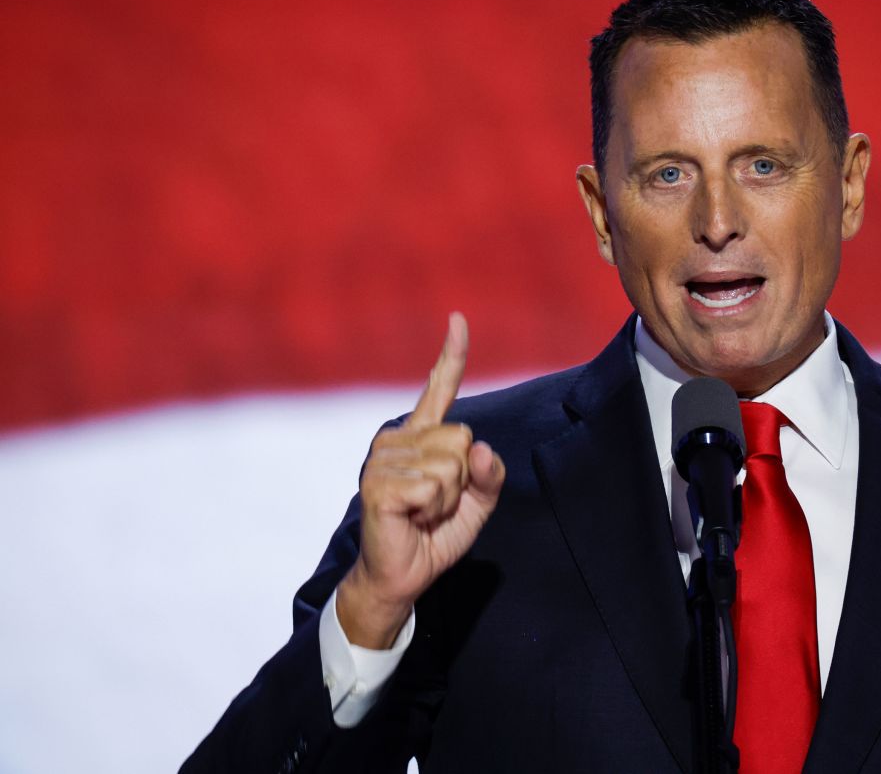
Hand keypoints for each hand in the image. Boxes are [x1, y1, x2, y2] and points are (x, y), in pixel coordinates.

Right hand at [337, 312, 504, 647]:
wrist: (402, 576)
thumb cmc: (434, 535)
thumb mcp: (477, 503)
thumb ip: (490, 474)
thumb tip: (482, 448)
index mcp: (421, 436)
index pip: (440, 387)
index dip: (451, 354)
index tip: (458, 318)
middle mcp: (398, 438)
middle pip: (463, 438)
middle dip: (464, 479)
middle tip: (437, 503)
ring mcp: (382, 459)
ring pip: (452, 465)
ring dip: (449, 499)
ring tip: (423, 513)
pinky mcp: (377, 485)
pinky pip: (435, 487)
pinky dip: (435, 509)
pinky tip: (413, 519)